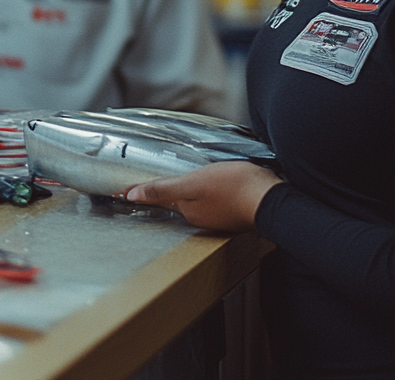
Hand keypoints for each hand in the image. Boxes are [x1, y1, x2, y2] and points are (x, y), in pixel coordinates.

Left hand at [125, 160, 283, 231]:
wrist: (271, 198)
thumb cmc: (235, 187)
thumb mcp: (194, 183)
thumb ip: (163, 189)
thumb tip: (132, 196)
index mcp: (188, 210)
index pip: (159, 199)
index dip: (142, 192)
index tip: (123, 191)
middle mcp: (200, 217)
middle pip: (177, 200)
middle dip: (165, 192)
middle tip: (150, 180)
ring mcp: (218, 215)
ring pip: (195, 200)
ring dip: (187, 192)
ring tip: (179, 178)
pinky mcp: (233, 210)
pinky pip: (212, 200)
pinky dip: (206, 193)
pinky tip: (211, 183)